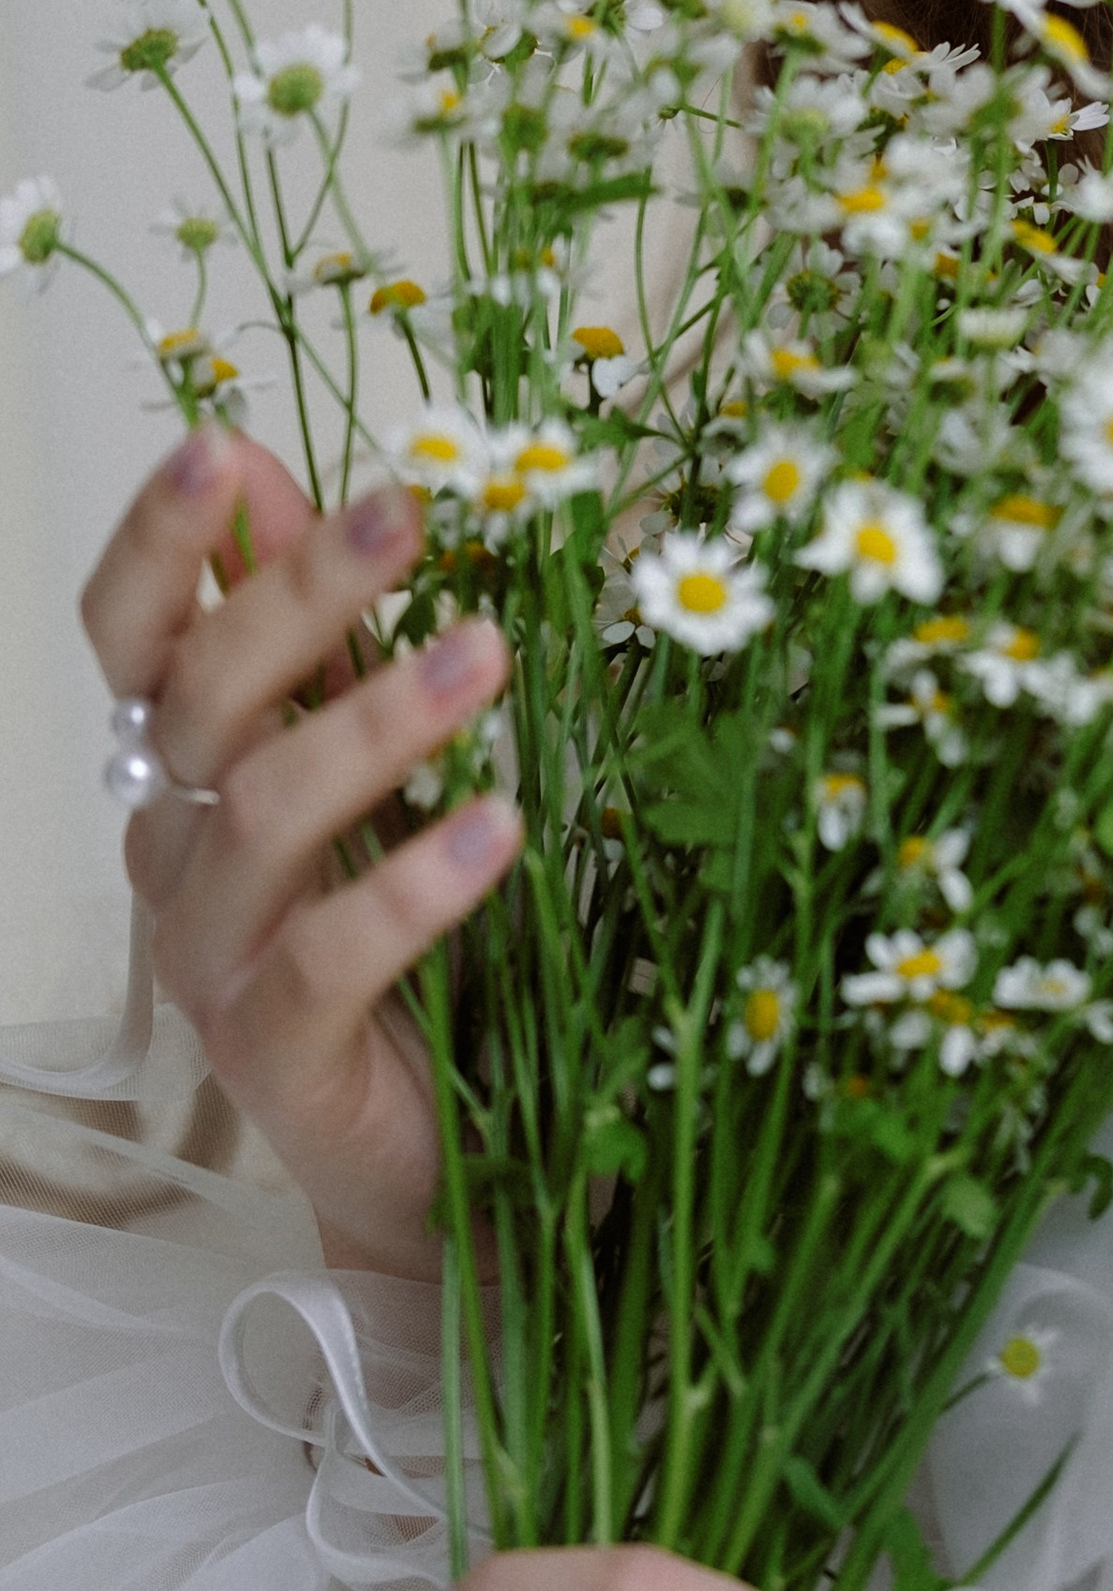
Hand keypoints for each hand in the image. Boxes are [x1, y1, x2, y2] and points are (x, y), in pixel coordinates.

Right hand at [78, 427, 519, 1274]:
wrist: (446, 1148)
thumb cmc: (413, 929)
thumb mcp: (372, 753)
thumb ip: (323, 628)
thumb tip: (272, 461)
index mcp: (189, 767)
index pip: (132, 636)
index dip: (161, 541)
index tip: (224, 442)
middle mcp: (179, 851)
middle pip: (200, 699)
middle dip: (297, 592)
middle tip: (410, 511)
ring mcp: (212, 956)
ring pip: (261, 815)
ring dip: (374, 722)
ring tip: (486, 655)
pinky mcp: (274, 1052)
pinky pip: (325, 954)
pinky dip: (415, 882)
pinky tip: (502, 827)